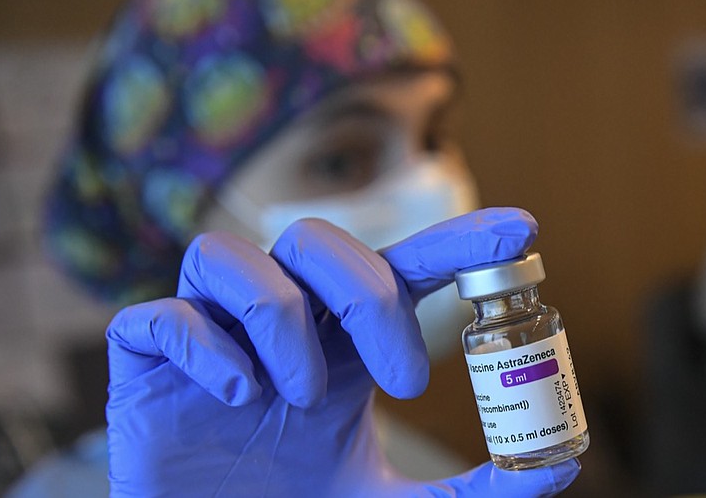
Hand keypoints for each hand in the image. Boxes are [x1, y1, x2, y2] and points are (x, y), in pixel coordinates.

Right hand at [105, 208, 579, 495]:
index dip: (456, 242)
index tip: (523, 232)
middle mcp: (277, 323)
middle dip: (367, 293)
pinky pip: (161, 316)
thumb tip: (558, 463)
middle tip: (403, 380)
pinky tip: (234, 399)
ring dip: (279, 317)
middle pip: (314, 240)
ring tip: (298, 396)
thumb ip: (473, 491)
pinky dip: (203, 346)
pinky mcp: (147, 363)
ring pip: (229, 257)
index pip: (397, 268)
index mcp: (336, 343)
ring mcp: (209, 336)